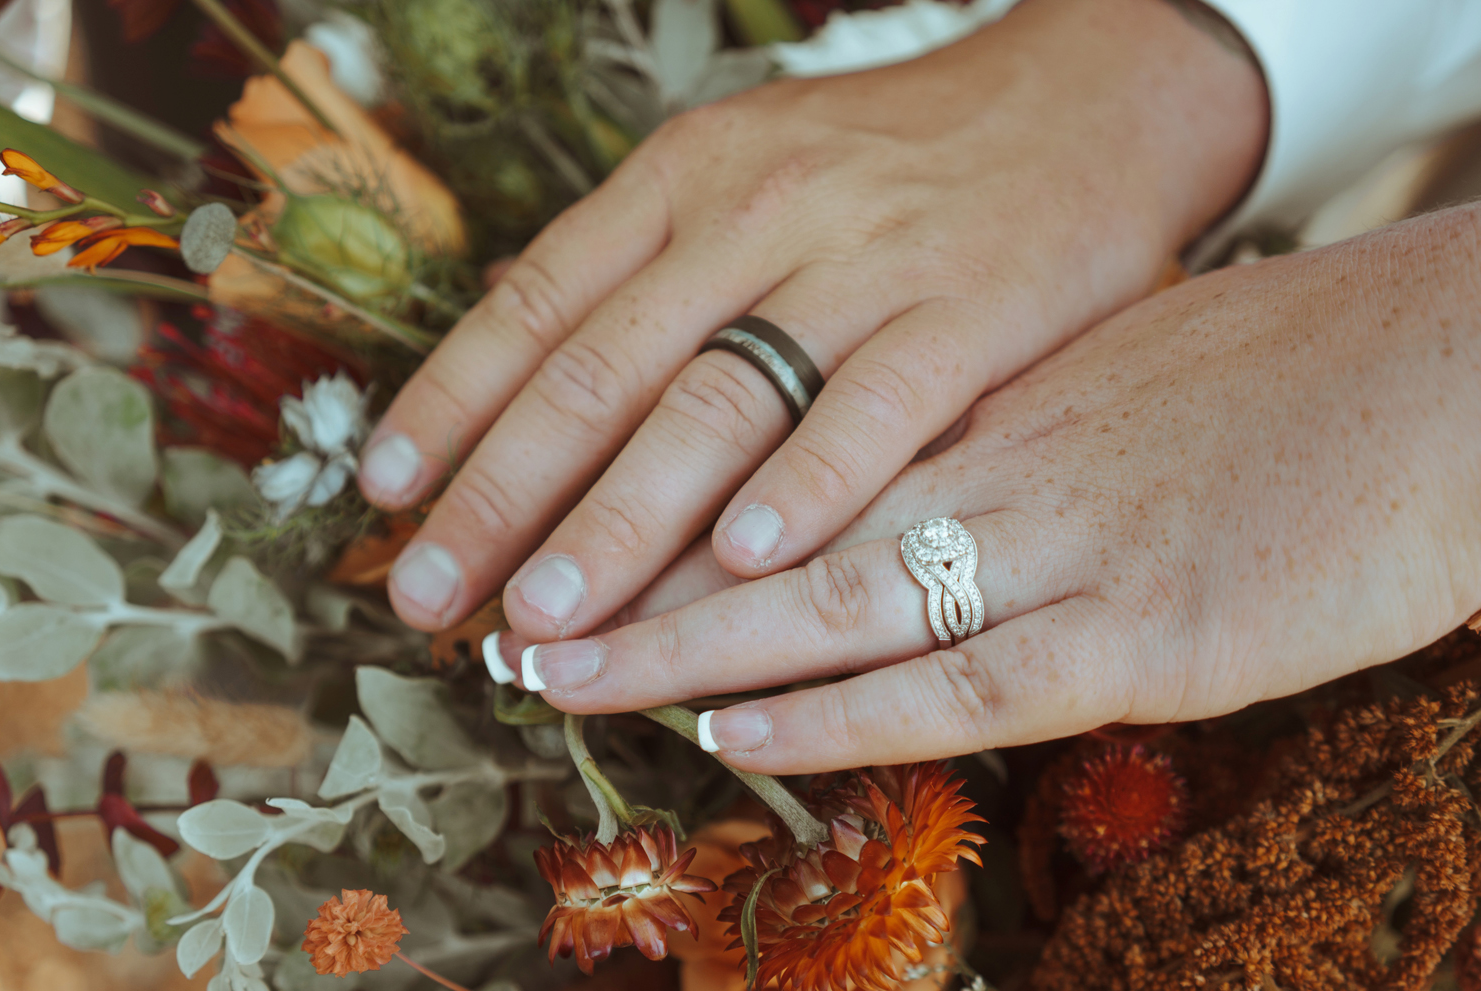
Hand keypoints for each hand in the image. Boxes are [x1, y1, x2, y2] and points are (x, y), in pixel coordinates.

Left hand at [359, 0, 1266, 635]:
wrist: (1085, 96)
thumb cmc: (892, 157)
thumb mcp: (747, 165)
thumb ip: (643, 261)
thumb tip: (516, 354)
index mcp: (686, 177)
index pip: (539, 302)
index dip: (453, 402)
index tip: (388, 494)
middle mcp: (756, 211)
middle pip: (601, 370)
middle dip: (503, 495)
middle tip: (434, 596)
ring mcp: (863, 260)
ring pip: (717, 402)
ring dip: (623, 519)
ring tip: (550, 612)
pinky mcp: (971, 311)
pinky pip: (875, 408)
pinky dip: (808, 484)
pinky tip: (745, 561)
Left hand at [521, 205, 1480, 773]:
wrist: (1447, 377)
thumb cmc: (1281, 380)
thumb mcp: (1101, 375)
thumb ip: (984, 426)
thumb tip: (875, 468)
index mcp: (984, 392)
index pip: (780, 441)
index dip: (655, 493)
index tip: (550, 525)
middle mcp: (996, 453)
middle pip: (769, 513)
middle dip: (622, 568)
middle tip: (499, 609)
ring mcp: (1067, 538)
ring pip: (831, 595)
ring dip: (683, 639)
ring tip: (561, 670)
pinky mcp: (1152, 630)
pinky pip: (959, 678)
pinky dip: (839, 709)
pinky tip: (735, 729)